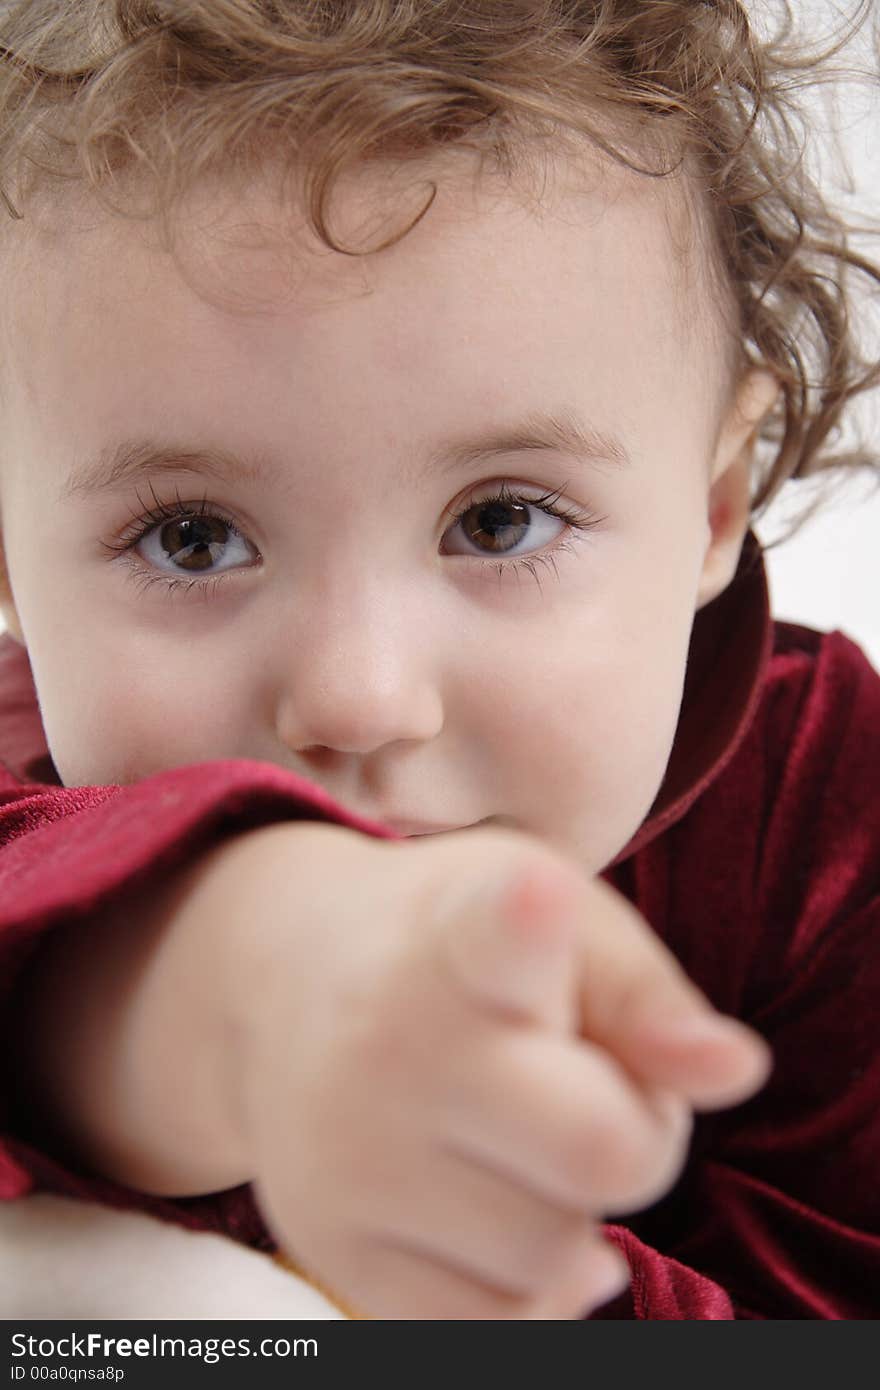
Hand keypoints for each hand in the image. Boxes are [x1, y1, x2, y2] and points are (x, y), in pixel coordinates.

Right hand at [221, 822, 769, 1319]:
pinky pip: (491, 1323)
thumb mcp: (562, 920)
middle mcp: (389, 1042)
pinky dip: (527, 1281)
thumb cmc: (458, 943)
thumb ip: (651, 992)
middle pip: (602, 1151)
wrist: (282, 982)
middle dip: (635, 1132)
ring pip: (554, 1252)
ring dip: (573, 1206)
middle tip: (590, 1082)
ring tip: (524, 1133)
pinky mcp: (331, 1244)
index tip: (532, 899)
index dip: (524, 920)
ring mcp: (349, 1154)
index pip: (495, 934)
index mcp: (462, 932)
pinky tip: (503, 1201)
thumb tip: (737, 1071)